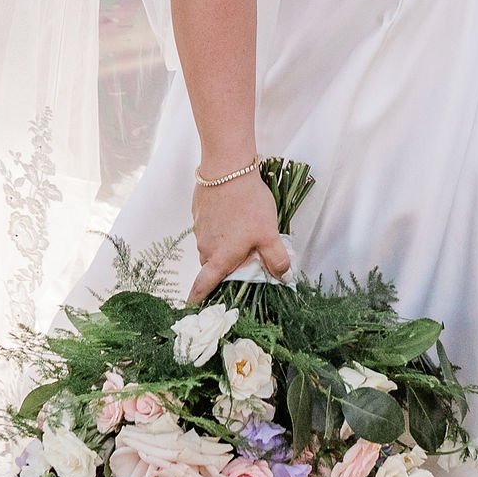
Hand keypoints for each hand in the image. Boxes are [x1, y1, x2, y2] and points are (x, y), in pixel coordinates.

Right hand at [190, 168, 290, 300]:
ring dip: (223, 246)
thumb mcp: (269, 234)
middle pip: (212, 266)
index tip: (194, 308)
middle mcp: (205, 247)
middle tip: (241, 262)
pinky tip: (234, 215)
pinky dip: (220, 228)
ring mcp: (200, 229)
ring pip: (211, 246)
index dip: (198, 299)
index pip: (203, 286)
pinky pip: (209, 228)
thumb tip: (283, 277)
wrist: (227, 168)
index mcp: (220, 258)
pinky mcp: (199, 212)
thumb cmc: (248, 205)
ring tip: (243, 233)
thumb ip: (277, 259)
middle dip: (223, 269)